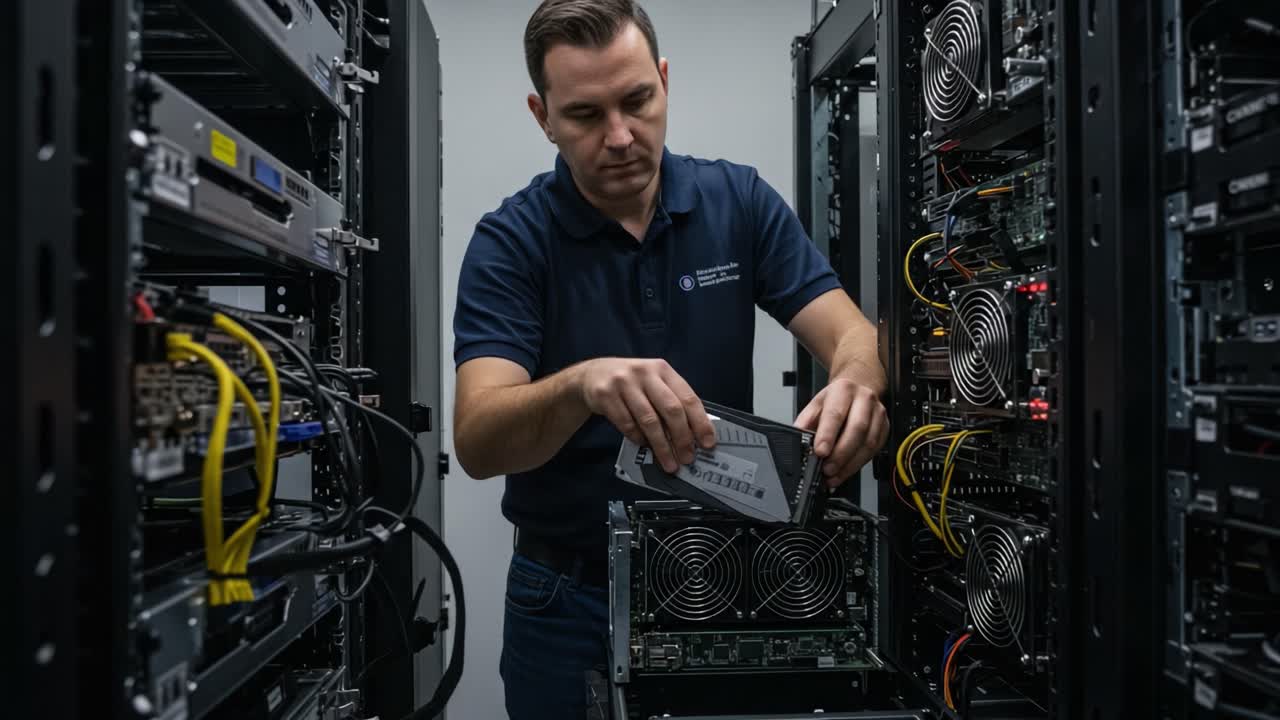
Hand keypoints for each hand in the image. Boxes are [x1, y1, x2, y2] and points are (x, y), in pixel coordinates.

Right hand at [577, 358, 716, 472]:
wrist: (593, 375)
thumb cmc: (631, 383)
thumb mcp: (653, 383)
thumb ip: (671, 401)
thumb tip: (693, 434)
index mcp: (663, 370)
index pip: (688, 398)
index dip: (700, 423)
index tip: (708, 443)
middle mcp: (645, 373)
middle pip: (671, 409)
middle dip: (682, 438)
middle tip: (688, 458)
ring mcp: (624, 383)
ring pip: (649, 420)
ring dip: (662, 446)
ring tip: (669, 463)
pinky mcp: (605, 395)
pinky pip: (627, 424)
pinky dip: (639, 439)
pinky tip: (644, 445)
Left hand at [794, 378, 888, 486]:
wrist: (858, 389)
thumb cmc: (836, 400)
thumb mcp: (816, 405)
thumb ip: (805, 422)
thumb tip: (797, 441)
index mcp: (843, 390)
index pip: (835, 414)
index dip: (828, 435)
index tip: (820, 452)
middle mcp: (864, 399)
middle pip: (857, 429)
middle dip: (841, 453)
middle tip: (827, 468)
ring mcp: (878, 413)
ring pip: (868, 443)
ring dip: (850, 463)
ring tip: (834, 475)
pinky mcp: (885, 428)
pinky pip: (874, 450)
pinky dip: (858, 465)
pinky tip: (845, 472)